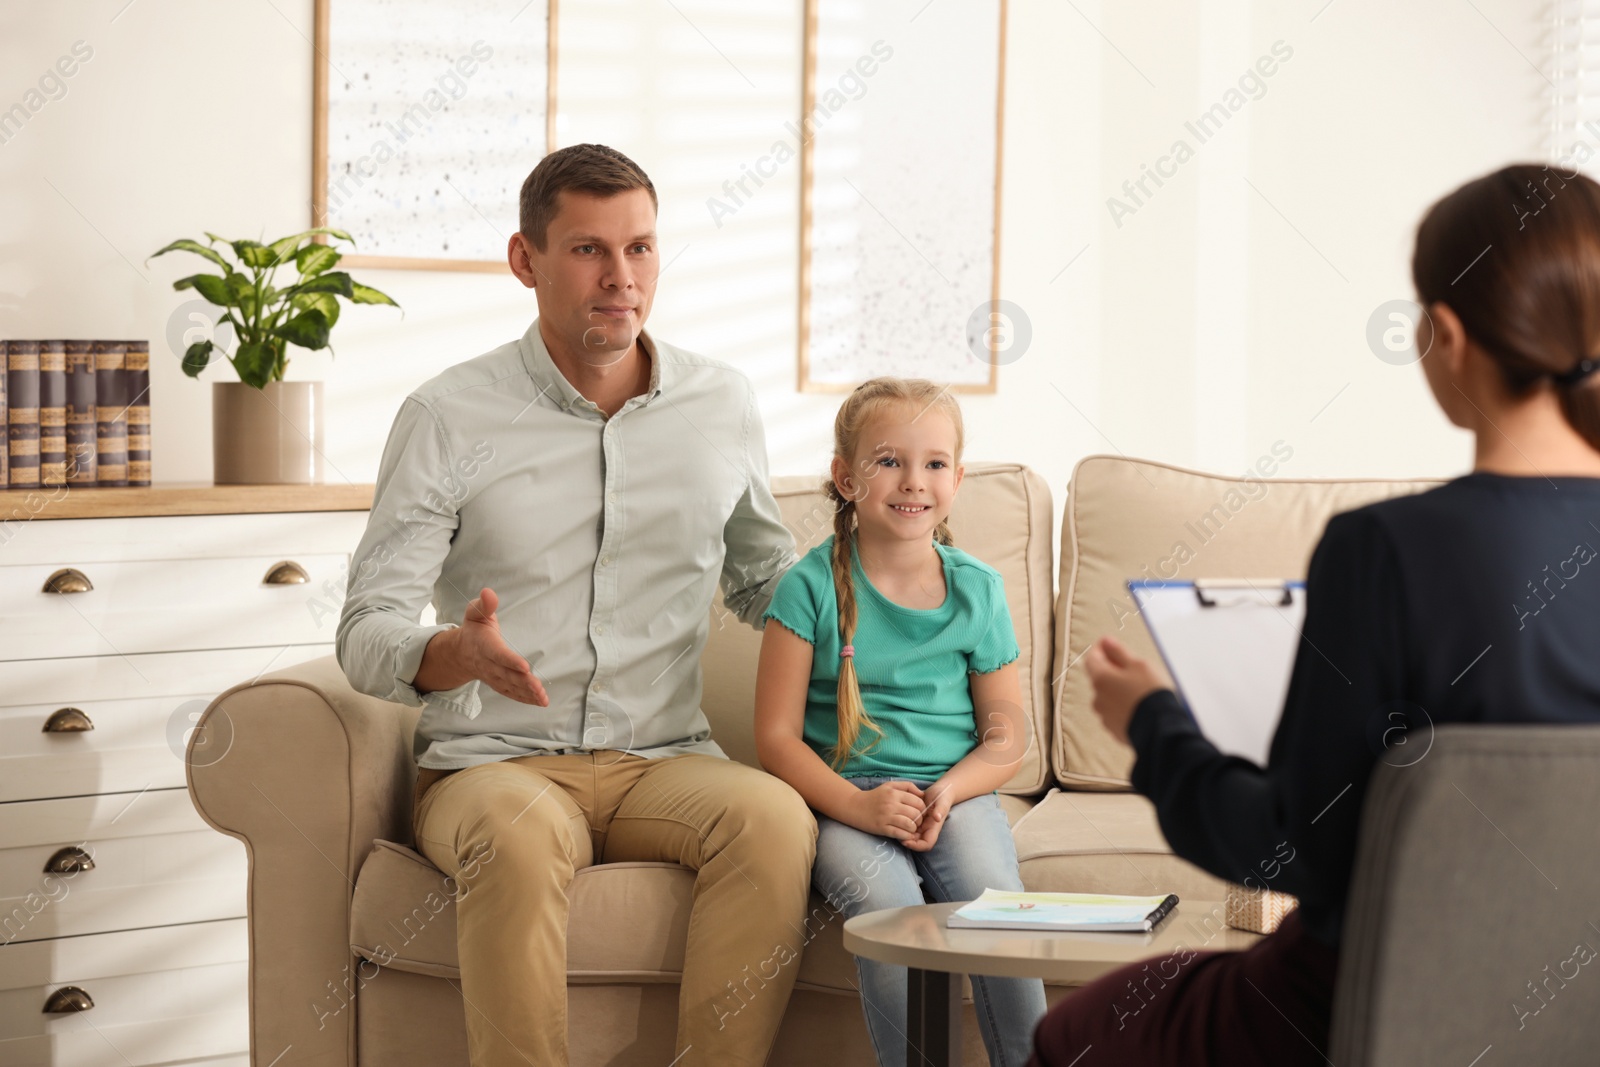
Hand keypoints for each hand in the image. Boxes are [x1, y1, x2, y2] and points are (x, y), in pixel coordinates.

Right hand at [456, 587, 548, 704]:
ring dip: (527, 693)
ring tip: (543, 698)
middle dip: (523, 682)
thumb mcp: (475, 612)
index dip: (511, 661)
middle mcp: (488, 664)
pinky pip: (512, 693)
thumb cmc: (473, 630)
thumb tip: (489, 592)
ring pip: (510, 687)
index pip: (499, 655)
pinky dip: (525, 699)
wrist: (460, 653)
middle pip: (506, 675)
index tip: (524, 667)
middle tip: (538, 687)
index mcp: (484, 646)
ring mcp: (493, 677)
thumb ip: (484, 604)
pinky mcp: (499, 684)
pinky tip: (540, 701)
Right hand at [845, 780, 924, 840]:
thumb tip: (923, 794)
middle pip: (915, 814)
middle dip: (920, 820)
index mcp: (894, 793)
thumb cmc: (876, 796)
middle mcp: (891, 804)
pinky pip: (900, 834)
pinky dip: (906, 836)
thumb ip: (907, 786)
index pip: (918, 802)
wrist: (855, 806)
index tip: (920, 812)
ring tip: (911, 828)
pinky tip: (906, 834)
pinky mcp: (882, 828)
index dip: (923, 809)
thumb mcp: (890, 786)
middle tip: (917, 822)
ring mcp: (886, 817)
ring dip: (914, 828)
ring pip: (909, 824)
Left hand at [902, 779, 955, 851]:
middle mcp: (926, 829)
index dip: (916, 846)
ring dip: (902, 832)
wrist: (940, 790)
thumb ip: (940, 810)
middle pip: (915, 842)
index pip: (926, 844)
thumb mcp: (942, 802)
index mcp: (933, 828)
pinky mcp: (914, 819)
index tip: (906, 841)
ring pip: (909, 835)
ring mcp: (920, 825)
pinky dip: (901, 824)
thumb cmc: (942, 797)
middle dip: (906, 840)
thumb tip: (937, 817)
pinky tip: (896, 818)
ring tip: (894, 825)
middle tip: (895, 832)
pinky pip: (907, 826)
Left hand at [1084, 635, 1164, 743]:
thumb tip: (1105, 641)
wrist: (1161, 729)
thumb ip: (1119, 652)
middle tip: (1132, 667)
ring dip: (1118, 689)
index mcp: (1101, 679)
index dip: (1100, 649)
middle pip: (1100, 678)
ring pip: (1108, 696)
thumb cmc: (1151, 693)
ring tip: (1139, 689)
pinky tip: (1139, 705)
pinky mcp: (1114, 729)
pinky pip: (1116, 712)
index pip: (1091, 658)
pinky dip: (1123, 706)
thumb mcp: (1139, 665)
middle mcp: (1097, 698)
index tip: (1109, 644)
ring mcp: (1105, 716)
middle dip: (1112, 670)